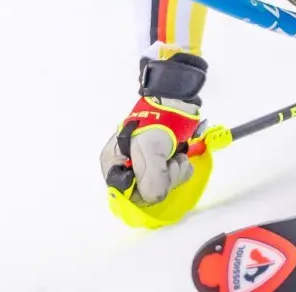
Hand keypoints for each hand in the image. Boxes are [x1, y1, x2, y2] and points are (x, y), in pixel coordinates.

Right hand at [100, 51, 214, 227]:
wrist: (177, 99)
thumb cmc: (158, 120)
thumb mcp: (149, 149)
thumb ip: (151, 178)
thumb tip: (154, 197)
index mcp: (113, 165)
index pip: (126, 196)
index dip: (144, 191)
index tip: (158, 175)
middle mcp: (127, 169)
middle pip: (146, 193)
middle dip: (164, 179)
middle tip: (172, 161)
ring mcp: (146, 166)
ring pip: (162, 187)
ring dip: (175, 173)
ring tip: (177, 155)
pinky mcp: (163, 163)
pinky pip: (173, 179)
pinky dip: (181, 169)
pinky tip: (181, 156)